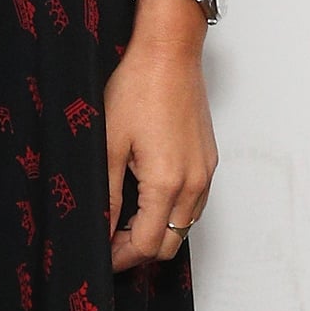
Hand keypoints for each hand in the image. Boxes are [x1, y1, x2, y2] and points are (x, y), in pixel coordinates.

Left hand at [104, 18, 216, 272]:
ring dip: (157, 232)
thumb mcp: (109, 145)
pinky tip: (147, 200)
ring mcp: (206, 172)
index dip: (121, 257)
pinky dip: (172, 213)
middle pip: (171, 243)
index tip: (101, 254)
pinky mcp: (209, 161)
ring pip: (185, 225)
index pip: (147, 245)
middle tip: (109, 243)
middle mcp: (194, 183)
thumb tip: (102, 229)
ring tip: (124, 221)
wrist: (169, 53)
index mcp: (168, 183)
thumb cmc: (138, 88)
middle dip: (139, 251)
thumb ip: (108, 196)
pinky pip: (194, 204)